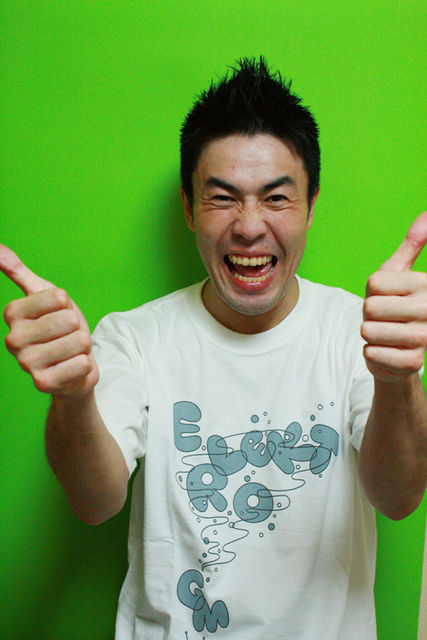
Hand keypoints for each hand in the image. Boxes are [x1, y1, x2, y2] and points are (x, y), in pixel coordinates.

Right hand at [0, 245, 98, 396]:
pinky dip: (84, 365)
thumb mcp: (44, 295)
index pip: (58, 297)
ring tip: (69, 352)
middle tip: (66, 336)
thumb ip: (20, 272)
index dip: (67, 305)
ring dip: (81, 347)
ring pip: (78, 341)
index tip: (58, 315)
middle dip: (76, 328)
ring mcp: (26, 364)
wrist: (72, 366)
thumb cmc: (60, 329)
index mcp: (12, 313)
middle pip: (69, 320)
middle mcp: (13, 339)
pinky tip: (70, 368)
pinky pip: (82, 364)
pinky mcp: (43, 384)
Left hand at [361, 212, 426, 382]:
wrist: (402, 352)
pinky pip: (372, 352)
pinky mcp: (413, 363)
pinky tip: (386, 351)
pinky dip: (371, 353)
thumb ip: (413, 244)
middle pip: (370, 307)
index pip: (375, 283)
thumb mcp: (401, 271)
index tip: (387, 296)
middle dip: (368, 314)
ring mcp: (425, 338)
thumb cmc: (398, 305)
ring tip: (385, 334)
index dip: (372, 291)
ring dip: (369, 334)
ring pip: (368, 330)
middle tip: (383, 318)